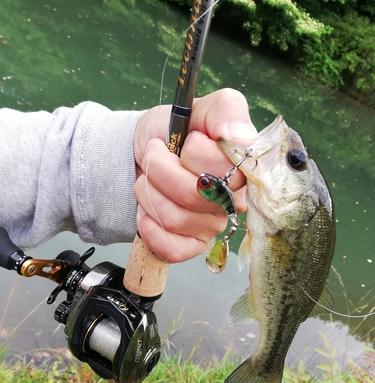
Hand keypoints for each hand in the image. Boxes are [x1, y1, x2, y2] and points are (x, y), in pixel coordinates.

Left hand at [133, 88, 257, 262]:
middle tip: (155, 156)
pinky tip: (145, 212)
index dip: (195, 153)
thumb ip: (224, 109)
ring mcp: (214, 224)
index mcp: (241, 165)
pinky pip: (172, 248)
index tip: (186, 141)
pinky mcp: (193, 245)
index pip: (228, 168)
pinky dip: (149, 227)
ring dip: (149, 193)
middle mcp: (234, 199)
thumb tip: (237, 136)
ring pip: (175, 218)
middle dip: (161, 169)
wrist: (140, 155)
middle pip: (195, 194)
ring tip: (148, 179)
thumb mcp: (194, 108)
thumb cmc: (171, 132)